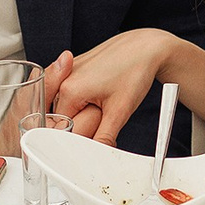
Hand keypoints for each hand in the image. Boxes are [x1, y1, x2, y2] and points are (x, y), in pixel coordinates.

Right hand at [46, 32, 181, 143]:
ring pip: (64, 106)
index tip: (89, 138)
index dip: (75, 137)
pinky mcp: (74, 69)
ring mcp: (67, 72)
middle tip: (101, 116)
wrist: (145, 48)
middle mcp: (63, 79)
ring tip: (103, 101)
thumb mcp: (120, 111)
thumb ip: (103, 138)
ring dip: (79, 112)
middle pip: (60, 118)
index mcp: (69, 89)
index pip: (59, 128)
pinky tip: (100, 93)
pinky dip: (81, 100)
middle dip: (78, 125)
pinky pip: (70, 93)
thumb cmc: (135, 70)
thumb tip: (96, 157)